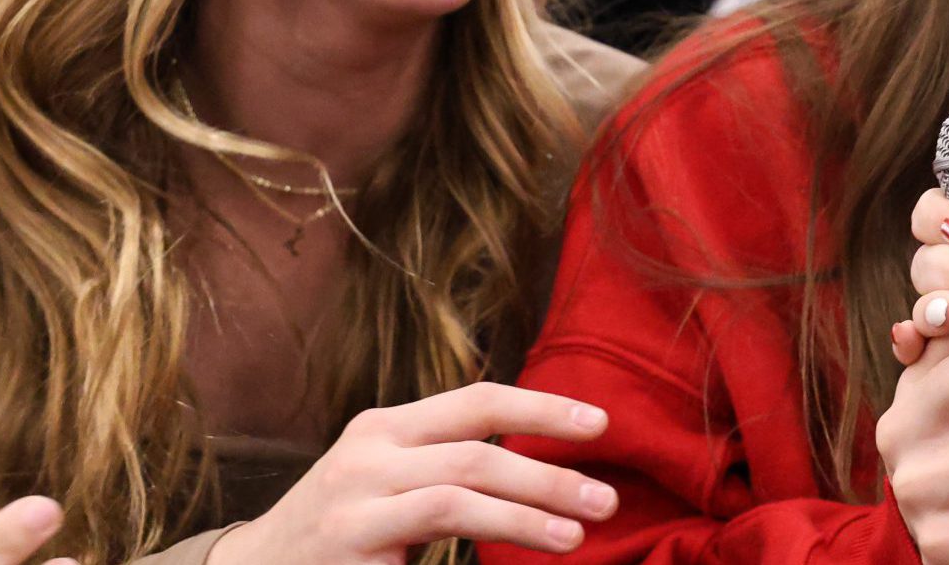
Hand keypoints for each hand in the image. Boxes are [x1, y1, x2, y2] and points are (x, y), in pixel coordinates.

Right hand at [206, 382, 617, 562]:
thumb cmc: (341, 529)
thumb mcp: (389, 478)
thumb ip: (449, 461)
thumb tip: (543, 465)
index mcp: (387, 426)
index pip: (478, 400)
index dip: (542, 407)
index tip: (601, 424)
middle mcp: (369, 454)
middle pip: (477, 449)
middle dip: (550, 473)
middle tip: (607, 499)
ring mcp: (355, 502)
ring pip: (459, 494)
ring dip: (528, 513)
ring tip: (578, 534)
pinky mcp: (352, 548)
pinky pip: (434, 538)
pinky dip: (489, 543)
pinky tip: (524, 556)